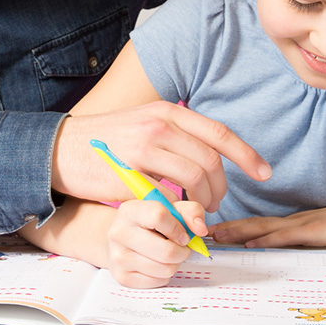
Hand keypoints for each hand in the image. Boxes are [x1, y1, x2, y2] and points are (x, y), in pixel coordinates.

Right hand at [52, 101, 270, 212]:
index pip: (218, 132)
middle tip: (216, 204)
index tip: (265, 172)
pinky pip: (169, 190)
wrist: (60, 149)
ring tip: (198, 212)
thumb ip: (174, 136)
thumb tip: (207, 158)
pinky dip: (180, 206)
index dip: (246, 154)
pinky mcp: (131, 168)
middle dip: (221, 186)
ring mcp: (145, 143)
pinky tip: (177, 213)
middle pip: (210, 158)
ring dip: (204, 199)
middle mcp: (159, 122)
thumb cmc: (104, 142)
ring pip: (195, 175)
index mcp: (167, 111)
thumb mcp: (143, 125)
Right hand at [105, 197, 209, 288]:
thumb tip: (201, 229)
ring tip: (168, 255)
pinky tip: (157, 264)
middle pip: (166, 251)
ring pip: (165, 269)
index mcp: (130, 210)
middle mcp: (119, 233)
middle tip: (181, 248)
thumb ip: (190, 211)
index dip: (178, 228)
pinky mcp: (122, 277)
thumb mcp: (168, 208)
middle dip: (182, 252)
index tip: (183, 234)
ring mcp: (118, 256)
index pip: (158, 216)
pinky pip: (158, 281)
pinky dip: (164, 275)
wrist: (119, 238)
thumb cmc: (147, 222)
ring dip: (175, 264)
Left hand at [208, 194, 325, 248]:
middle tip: (202, 231)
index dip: (231, 226)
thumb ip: (297, 241)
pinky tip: (252, 243)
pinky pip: (286, 236)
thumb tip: (277, 250)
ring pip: (263, 227)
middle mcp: (290, 222)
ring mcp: (300, 225)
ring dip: (238, 231)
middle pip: (251, 223)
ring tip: (217, 235)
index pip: (254, 224)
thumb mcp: (316, 236)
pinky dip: (267, 239)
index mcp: (289, 223)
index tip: (210, 230)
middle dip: (226, 228)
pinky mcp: (313, 232)